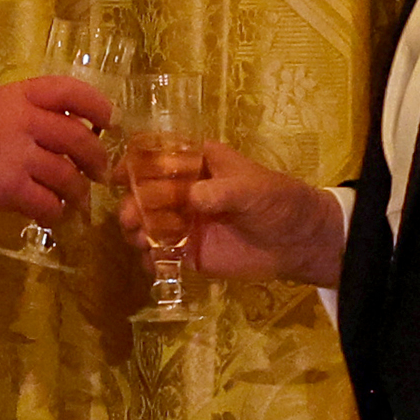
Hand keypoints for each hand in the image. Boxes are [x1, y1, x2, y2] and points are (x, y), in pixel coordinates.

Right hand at [0, 73, 109, 224]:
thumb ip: (22, 115)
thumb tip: (63, 130)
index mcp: (15, 96)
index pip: (68, 90)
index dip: (96, 104)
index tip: (109, 120)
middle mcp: (20, 119)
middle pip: (77, 137)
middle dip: (96, 158)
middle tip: (99, 172)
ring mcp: (16, 153)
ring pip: (67, 174)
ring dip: (78, 191)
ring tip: (77, 200)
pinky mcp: (10, 186)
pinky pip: (48, 202)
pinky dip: (55, 212)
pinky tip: (52, 215)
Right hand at [126, 136, 348, 286]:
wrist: (299, 242)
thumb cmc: (278, 202)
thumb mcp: (254, 189)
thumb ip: (222, 192)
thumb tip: (190, 199)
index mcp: (197, 163)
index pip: (157, 156)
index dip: (134, 163)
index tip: (120, 176)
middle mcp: (183, 190)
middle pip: (143, 192)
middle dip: (133, 204)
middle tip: (133, 219)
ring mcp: (183, 221)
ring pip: (146, 223)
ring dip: (137, 231)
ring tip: (142, 241)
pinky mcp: (188, 252)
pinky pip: (159, 254)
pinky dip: (151, 259)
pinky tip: (154, 263)